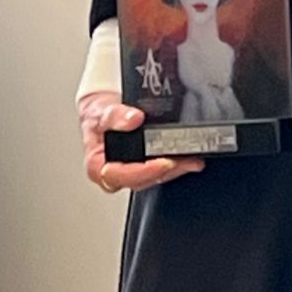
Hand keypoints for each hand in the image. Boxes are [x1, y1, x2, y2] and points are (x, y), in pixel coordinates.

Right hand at [79, 91, 204, 194]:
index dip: (143, 172)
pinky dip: (176, 163)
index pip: (120, 176)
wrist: (103, 110)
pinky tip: (190, 157)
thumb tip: (133, 119)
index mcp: (98, 165)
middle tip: (185, 161)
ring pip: (153, 178)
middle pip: (141, 180)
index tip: (162, 162)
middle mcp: (114, 173)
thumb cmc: (98, 116)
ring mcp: (130, 170)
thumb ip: (115, 116)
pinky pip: (160, 169)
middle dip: (165, 172)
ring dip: (175, 170)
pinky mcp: (144, 165)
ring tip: (193, 160)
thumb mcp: (101, 111)